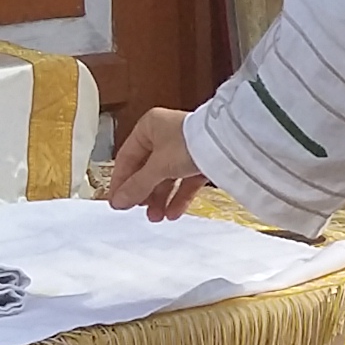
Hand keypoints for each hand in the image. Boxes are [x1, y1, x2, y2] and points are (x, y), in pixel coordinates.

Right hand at [106, 106, 209, 220]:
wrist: (229, 143)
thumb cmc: (189, 143)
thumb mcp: (158, 166)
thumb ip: (138, 186)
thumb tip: (118, 202)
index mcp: (149, 127)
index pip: (127, 157)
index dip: (120, 181)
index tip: (116, 202)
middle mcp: (165, 135)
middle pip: (147, 169)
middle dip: (143, 193)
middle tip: (137, 211)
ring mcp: (183, 148)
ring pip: (166, 177)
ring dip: (160, 199)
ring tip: (156, 218)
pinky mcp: (200, 160)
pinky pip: (184, 181)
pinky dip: (178, 197)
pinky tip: (173, 214)